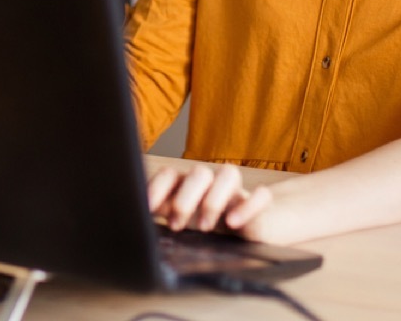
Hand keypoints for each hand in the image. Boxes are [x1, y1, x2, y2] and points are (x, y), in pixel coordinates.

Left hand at [147, 163, 272, 235]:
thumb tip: (137, 222)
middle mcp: (213, 184)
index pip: (171, 175)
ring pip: (228, 174)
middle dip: (184, 198)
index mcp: (190, 186)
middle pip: (198, 173)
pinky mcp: (262, 204)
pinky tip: (234, 223)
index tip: (146, 208)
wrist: (264, 227)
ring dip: (213, 199)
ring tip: (205, 227)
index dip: (157, 187)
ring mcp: (238, 192)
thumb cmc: (218, 226)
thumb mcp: (190, 224)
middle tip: (176, 224)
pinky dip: (248, 206)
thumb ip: (167, 217)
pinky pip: (261, 195)